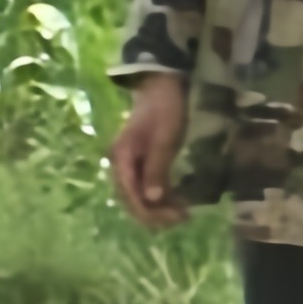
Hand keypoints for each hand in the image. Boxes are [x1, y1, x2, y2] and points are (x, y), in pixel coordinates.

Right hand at [108, 73, 189, 227]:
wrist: (162, 85)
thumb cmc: (165, 110)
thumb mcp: (164, 140)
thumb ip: (156, 169)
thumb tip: (153, 200)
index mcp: (122, 158)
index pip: (130, 194)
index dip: (150, 211)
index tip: (176, 218)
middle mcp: (121, 163)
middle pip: (131, 198)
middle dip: (154, 213)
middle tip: (182, 218)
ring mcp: (130, 162)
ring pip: (138, 193)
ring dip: (157, 206)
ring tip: (182, 212)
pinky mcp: (140, 159)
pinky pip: (145, 184)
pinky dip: (159, 195)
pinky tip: (176, 199)